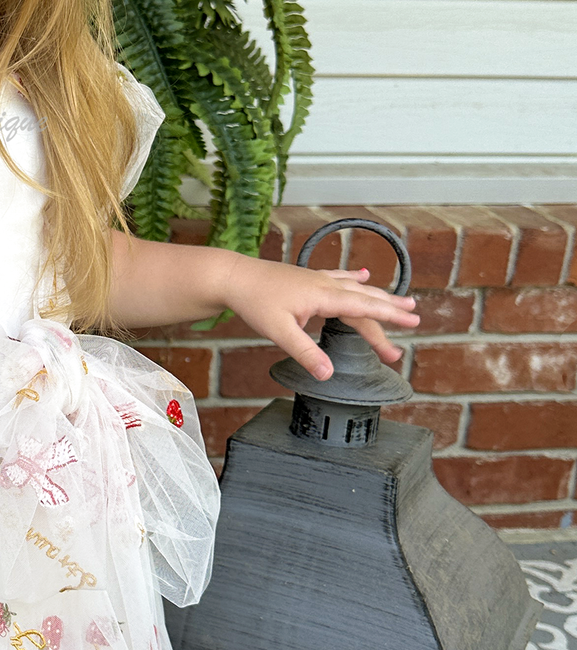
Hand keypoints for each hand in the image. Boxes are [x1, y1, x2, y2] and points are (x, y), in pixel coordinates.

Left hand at [224, 258, 419, 381]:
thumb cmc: (254, 301)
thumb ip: (304, 353)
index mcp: (323, 296)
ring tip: (401, 301)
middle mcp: (325, 284)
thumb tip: (327, 374)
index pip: (364, 307)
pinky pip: (338, 277)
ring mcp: (316, 279)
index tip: (412, 321)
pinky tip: (363, 275)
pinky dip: (354, 278)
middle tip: (415, 319)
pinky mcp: (307, 278)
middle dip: (391, 310)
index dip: (390, 316)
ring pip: (355, 288)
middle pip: (365, 298)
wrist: (233, 276)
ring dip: (378, 296)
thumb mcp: (278, 332)